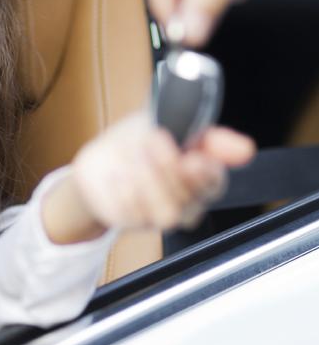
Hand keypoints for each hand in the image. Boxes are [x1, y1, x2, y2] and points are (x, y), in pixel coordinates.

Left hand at [67, 113, 254, 231]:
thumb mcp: (168, 123)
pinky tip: (117, 174)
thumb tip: (244, 149)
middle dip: (169, 167)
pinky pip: (134, 215)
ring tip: (133, 158)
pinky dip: (123, 190)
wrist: (99, 161)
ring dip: (148, 182)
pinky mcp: (132, 222)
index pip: (216, 182)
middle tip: (152, 140)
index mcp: (201, 175)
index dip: (207, 173)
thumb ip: (206, 136)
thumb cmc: (138, 141)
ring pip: (168, 214)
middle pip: (191, 199)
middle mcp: (185, 200)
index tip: (192, 157)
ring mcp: (158, 214)